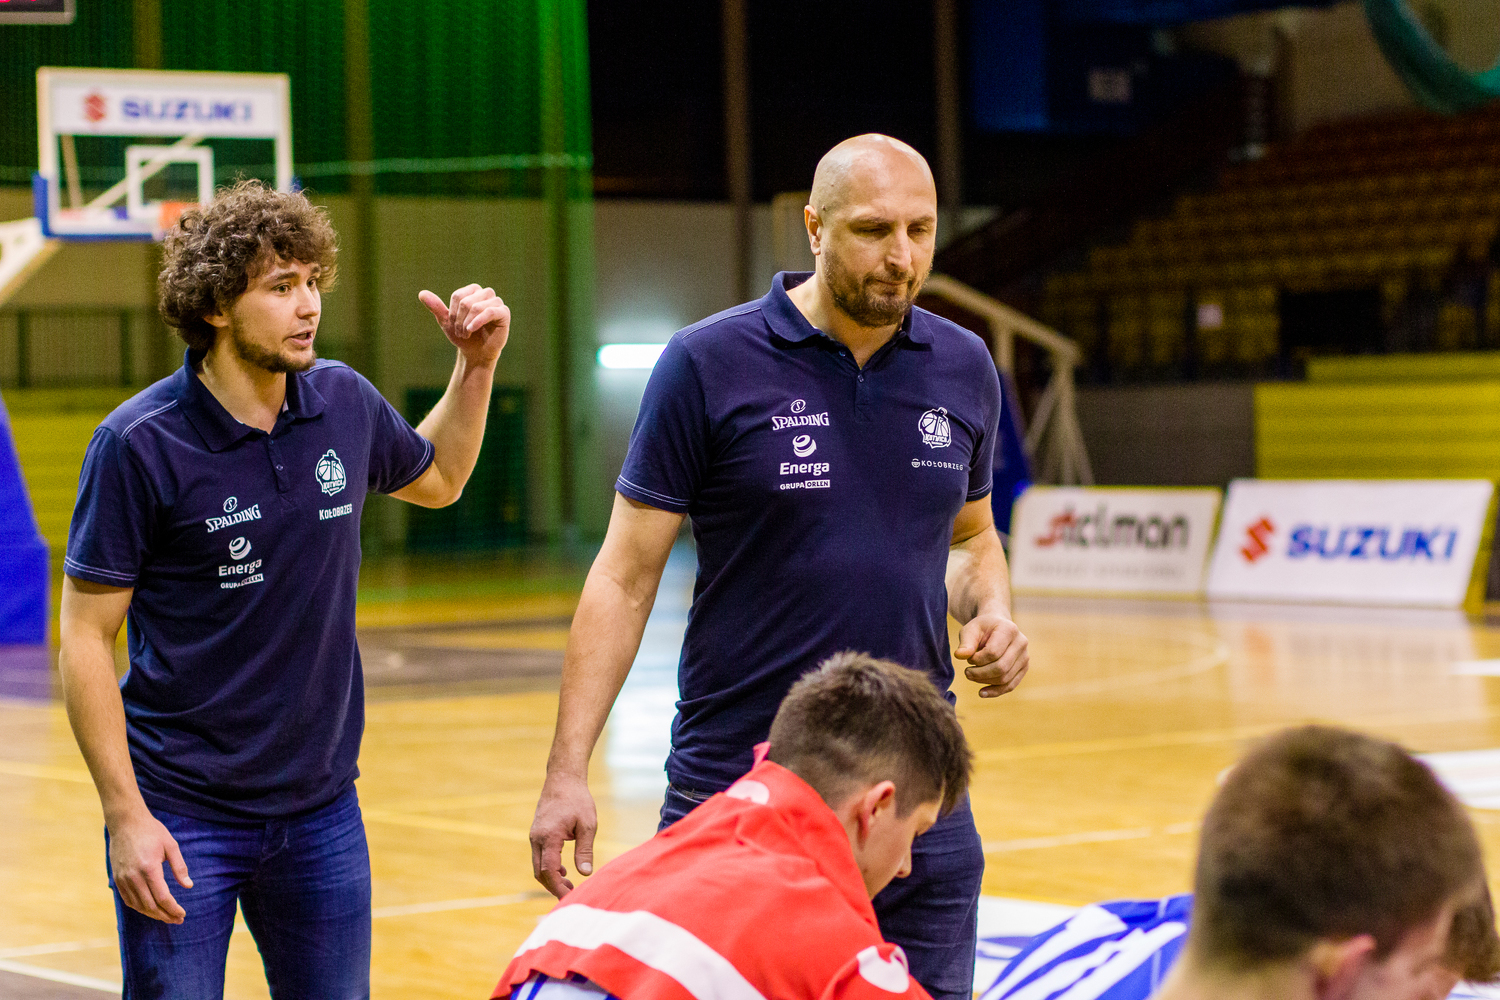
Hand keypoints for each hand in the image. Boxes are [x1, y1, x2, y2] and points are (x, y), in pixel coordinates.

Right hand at [108, 809, 191, 923]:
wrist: (126, 823)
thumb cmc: (152, 832)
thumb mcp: (171, 845)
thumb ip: (179, 867)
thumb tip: (189, 886)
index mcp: (149, 868)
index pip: (162, 897)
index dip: (173, 909)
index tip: (182, 914)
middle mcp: (133, 876)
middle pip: (150, 905)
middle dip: (165, 915)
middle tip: (177, 919)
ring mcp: (123, 879)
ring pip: (138, 905)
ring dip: (153, 914)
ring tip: (166, 916)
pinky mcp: (117, 879)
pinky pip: (128, 900)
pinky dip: (140, 908)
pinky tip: (150, 909)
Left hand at [418, 284, 509, 368]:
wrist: (476, 353)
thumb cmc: (463, 336)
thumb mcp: (447, 322)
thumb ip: (436, 307)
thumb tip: (421, 293)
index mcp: (473, 291)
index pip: (458, 296)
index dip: (453, 312)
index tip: (453, 324)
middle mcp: (486, 294)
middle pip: (466, 301)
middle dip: (460, 319)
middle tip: (461, 332)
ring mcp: (496, 303)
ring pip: (476, 307)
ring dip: (468, 323)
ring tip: (467, 333)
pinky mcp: (504, 313)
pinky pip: (490, 311)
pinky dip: (478, 321)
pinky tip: (471, 329)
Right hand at [530, 771, 597, 898]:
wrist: (563, 779)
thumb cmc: (578, 799)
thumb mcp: (588, 825)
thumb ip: (585, 850)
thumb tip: (585, 874)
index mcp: (549, 837)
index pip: (549, 870)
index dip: (558, 887)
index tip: (570, 897)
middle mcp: (537, 838)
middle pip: (540, 872)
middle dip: (554, 887)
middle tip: (571, 895)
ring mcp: (535, 836)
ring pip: (538, 865)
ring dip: (551, 878)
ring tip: (570, 885)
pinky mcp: (537, 834)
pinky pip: (540, 856)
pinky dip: (549, 867)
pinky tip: (565, 870)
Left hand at [955, 612, 1028, 697]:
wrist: (996, 626)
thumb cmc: (982, 628)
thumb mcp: (970, 630)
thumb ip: (965, 643)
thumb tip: (960, 656)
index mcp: (1009, 629)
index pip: (993, 652)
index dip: (977, 660)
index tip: (968, 658)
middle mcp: (1021, 643)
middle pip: (1001, 668)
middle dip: (980, 673)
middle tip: (967, 672)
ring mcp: (1025, 657)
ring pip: (1005, 678)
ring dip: (985, 681)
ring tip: (971, 676)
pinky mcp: (1023, 668)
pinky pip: (1010, 685)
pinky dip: (995, 691)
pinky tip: (982, 693)